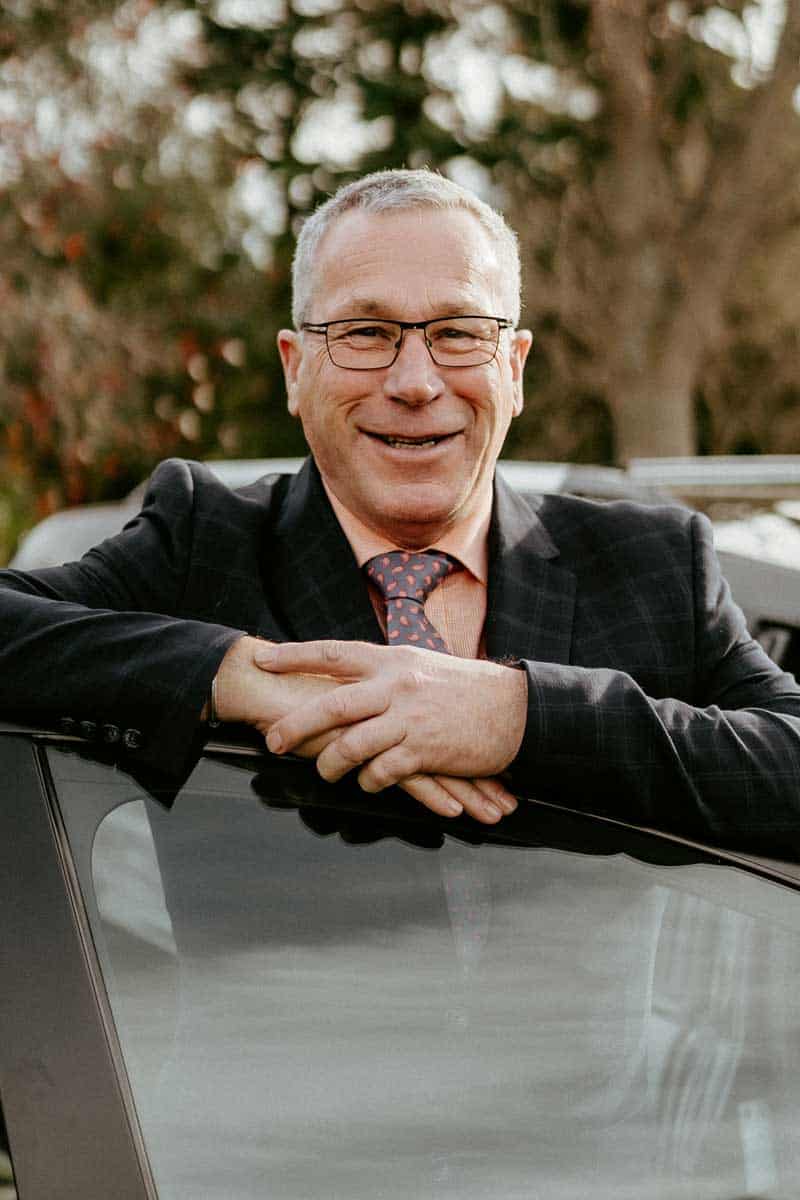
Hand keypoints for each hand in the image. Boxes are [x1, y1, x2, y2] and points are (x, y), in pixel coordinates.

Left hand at [255, 639, 527, 790]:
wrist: (515, 708)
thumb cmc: (464, 689)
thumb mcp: (422, 667)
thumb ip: (385, 674)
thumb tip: (349, 680)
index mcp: (392, 660)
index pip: (333, 653)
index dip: (294, 656)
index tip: (261, 660)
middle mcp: (396, 685)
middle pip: (332, 705)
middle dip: (295, 724)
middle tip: (271, 740)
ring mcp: (410, 718)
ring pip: (352, 745)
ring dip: (330, 764)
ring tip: (323, 772)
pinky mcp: (425, 750)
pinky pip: (383, 772)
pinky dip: (370, 781)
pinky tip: (369, 784)